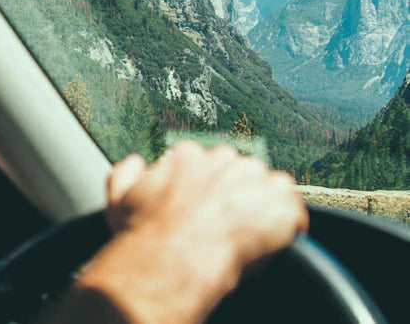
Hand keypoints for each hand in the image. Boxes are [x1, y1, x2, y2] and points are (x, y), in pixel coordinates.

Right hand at [40, 141, 307, 323]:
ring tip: (245, 237)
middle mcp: (223, 158)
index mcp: (187, 155)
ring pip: (267, 188)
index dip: (204, 189)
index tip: (201, 210)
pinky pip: (294, 210)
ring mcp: (254, 178)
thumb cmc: (144, 234)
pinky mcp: (281, 202)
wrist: (171, 258)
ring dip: (260, 209)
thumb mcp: (118, 198)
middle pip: (238, 172)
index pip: (205, 164)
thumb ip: (125, 172)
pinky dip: (287, 227)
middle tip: (224, 226)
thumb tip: (136, 163)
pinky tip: (270, 244)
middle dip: (234, 196)